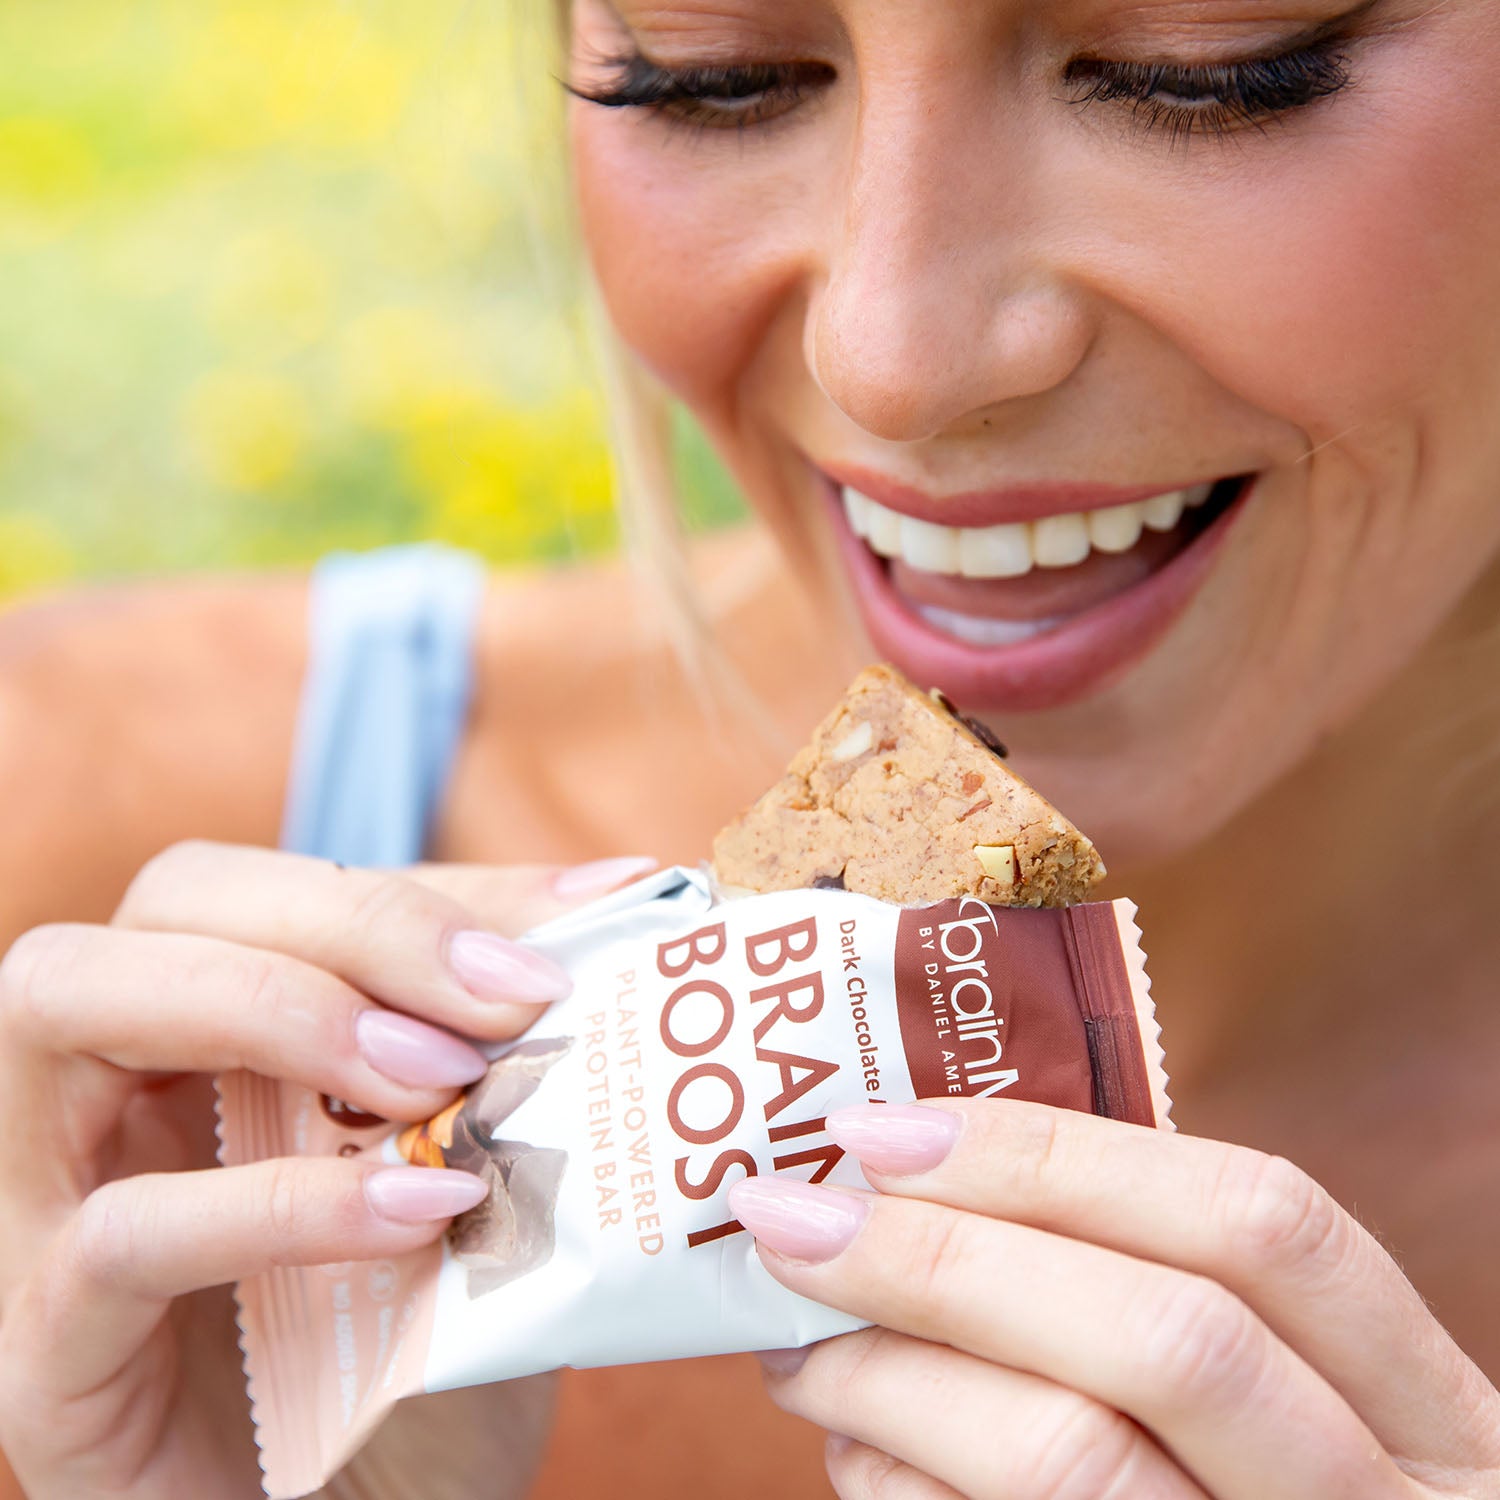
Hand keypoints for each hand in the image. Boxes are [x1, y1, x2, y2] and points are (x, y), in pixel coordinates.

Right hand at [0, 842, 654, 1499]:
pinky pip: (118, 1234)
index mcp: (216, 1030)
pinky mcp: (50, 1357)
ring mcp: (48, 1210)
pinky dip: (278, 1202)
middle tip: (498, 1000)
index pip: (287, 884)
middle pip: (169, 901)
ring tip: (437, 1079)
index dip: (430, 885)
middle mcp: (112, 1090)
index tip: (580, 921)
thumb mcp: (490, 1161)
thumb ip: (513, 1042)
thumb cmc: (438, 1342)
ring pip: (65, 999)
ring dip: (279, 1008)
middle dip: (351, 922)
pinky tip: (418, 1213)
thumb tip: (633, 895)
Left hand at [730, 1099, 1499, 1499]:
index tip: (887, 1130)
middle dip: (942, 1259)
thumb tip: (908, 1171)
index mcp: (1425, 1407)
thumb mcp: (1270, 1391)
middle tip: (791, 1218)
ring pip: (1067, 1457)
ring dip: (890, 1379)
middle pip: (1161, 1336)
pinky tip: (857, 1452)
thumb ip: (1134, 1281)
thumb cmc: (1240, 1488)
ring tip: (795, 1345)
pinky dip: (896, 1484)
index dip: (1060, 1157)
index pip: (1262, 1223)